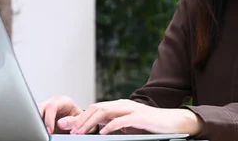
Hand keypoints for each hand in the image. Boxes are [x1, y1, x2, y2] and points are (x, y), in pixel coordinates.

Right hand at [37, 95, 82, 133]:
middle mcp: (54, 102)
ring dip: (37, 120)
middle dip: (39, 118)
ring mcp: (47, 106)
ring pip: (37, 109)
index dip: (49, 119)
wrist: (77, 121)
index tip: (49, 130)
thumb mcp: (79, 119)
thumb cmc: (79, 119)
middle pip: (41, 106)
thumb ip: (72, 121)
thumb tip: (60, 123)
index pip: (52, 106)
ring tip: (41, 129)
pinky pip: (36, 114)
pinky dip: (37, 122)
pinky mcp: (43, 112)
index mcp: (64, 101)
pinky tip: (41, 127)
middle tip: (42, 130)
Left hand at [60, 99, 203, 135]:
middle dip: (80, 119)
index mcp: (118, 106)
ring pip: (105, 112)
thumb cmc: (150, 124)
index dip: (79, 117)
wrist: (172, 122)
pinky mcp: (140, 117)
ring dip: (90, 123)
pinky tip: (102, 133)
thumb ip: (112, 124)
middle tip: (69, 131)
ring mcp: (131, 109)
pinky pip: (121, 120)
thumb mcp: (127, 125)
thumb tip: (96, 128)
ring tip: (81, 133)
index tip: (65, 126)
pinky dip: (110, 126)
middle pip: (96, 108)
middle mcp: (122, 105)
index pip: (94, 108)